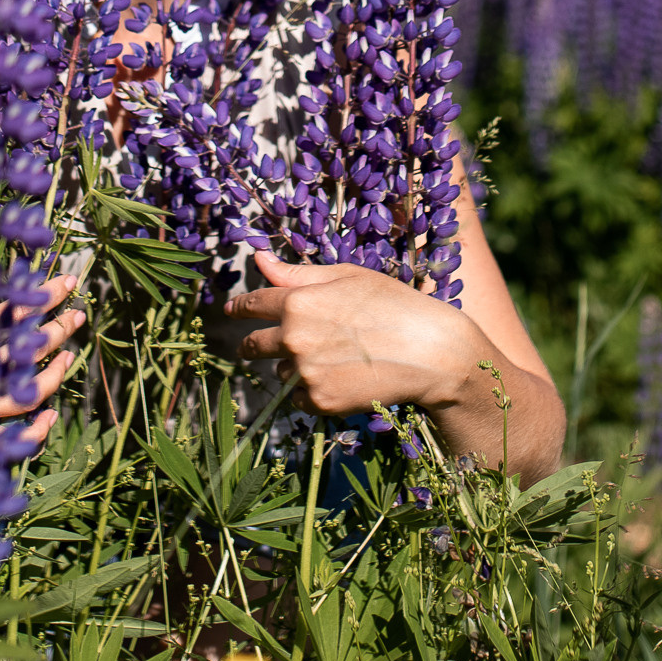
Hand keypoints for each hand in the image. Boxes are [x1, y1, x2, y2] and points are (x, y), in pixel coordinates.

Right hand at [0, 273, 86, 445]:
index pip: (15, 314)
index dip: (43, 297)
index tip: (66, 281)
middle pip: (29, 350)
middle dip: (57, 329)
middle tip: (78, 314)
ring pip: (29, 392)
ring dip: (56, 373)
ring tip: (71, 353)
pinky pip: (11, 438)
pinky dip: (34, 431)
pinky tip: (51, 417)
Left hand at [209, 255, 481, 416]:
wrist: (430, 352)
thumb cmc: (393, 304)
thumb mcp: (347, 277)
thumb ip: (296, 273)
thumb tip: (258, 258)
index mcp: (298, 301)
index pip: (251, 304)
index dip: (239, 307)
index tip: (230, 310)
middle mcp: (293, 338)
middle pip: (253, 345)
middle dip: (257, 343)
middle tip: (274, 342)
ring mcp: (305, 373)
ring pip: (280, 371)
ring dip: (293, 366)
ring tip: (333, 358)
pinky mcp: (319, 402)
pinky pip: (299, 398)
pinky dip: (312, 390)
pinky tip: (341, 378)